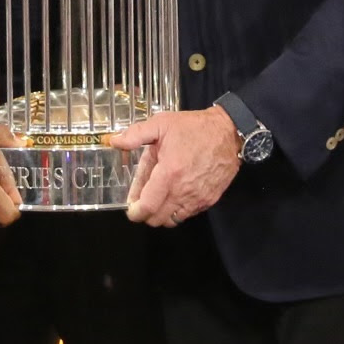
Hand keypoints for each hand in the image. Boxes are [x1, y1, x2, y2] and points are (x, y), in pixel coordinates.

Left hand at [110, 107, 243, 227]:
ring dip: (162, 214)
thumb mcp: (162, 123)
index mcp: (169, 173)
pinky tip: (176, 195)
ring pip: (172, 220)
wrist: (229, 132)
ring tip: (159, 198)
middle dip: (146, 213)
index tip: (131, 208)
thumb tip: (114, 142)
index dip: (135, 212)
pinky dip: (178, 211)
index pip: (147, 207)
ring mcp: (198, 198)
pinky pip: (188, 215)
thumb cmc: (194, 128)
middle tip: (143, 200)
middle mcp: (183, 191)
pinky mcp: (209, 200)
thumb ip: (135, 134)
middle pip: (157, 219)